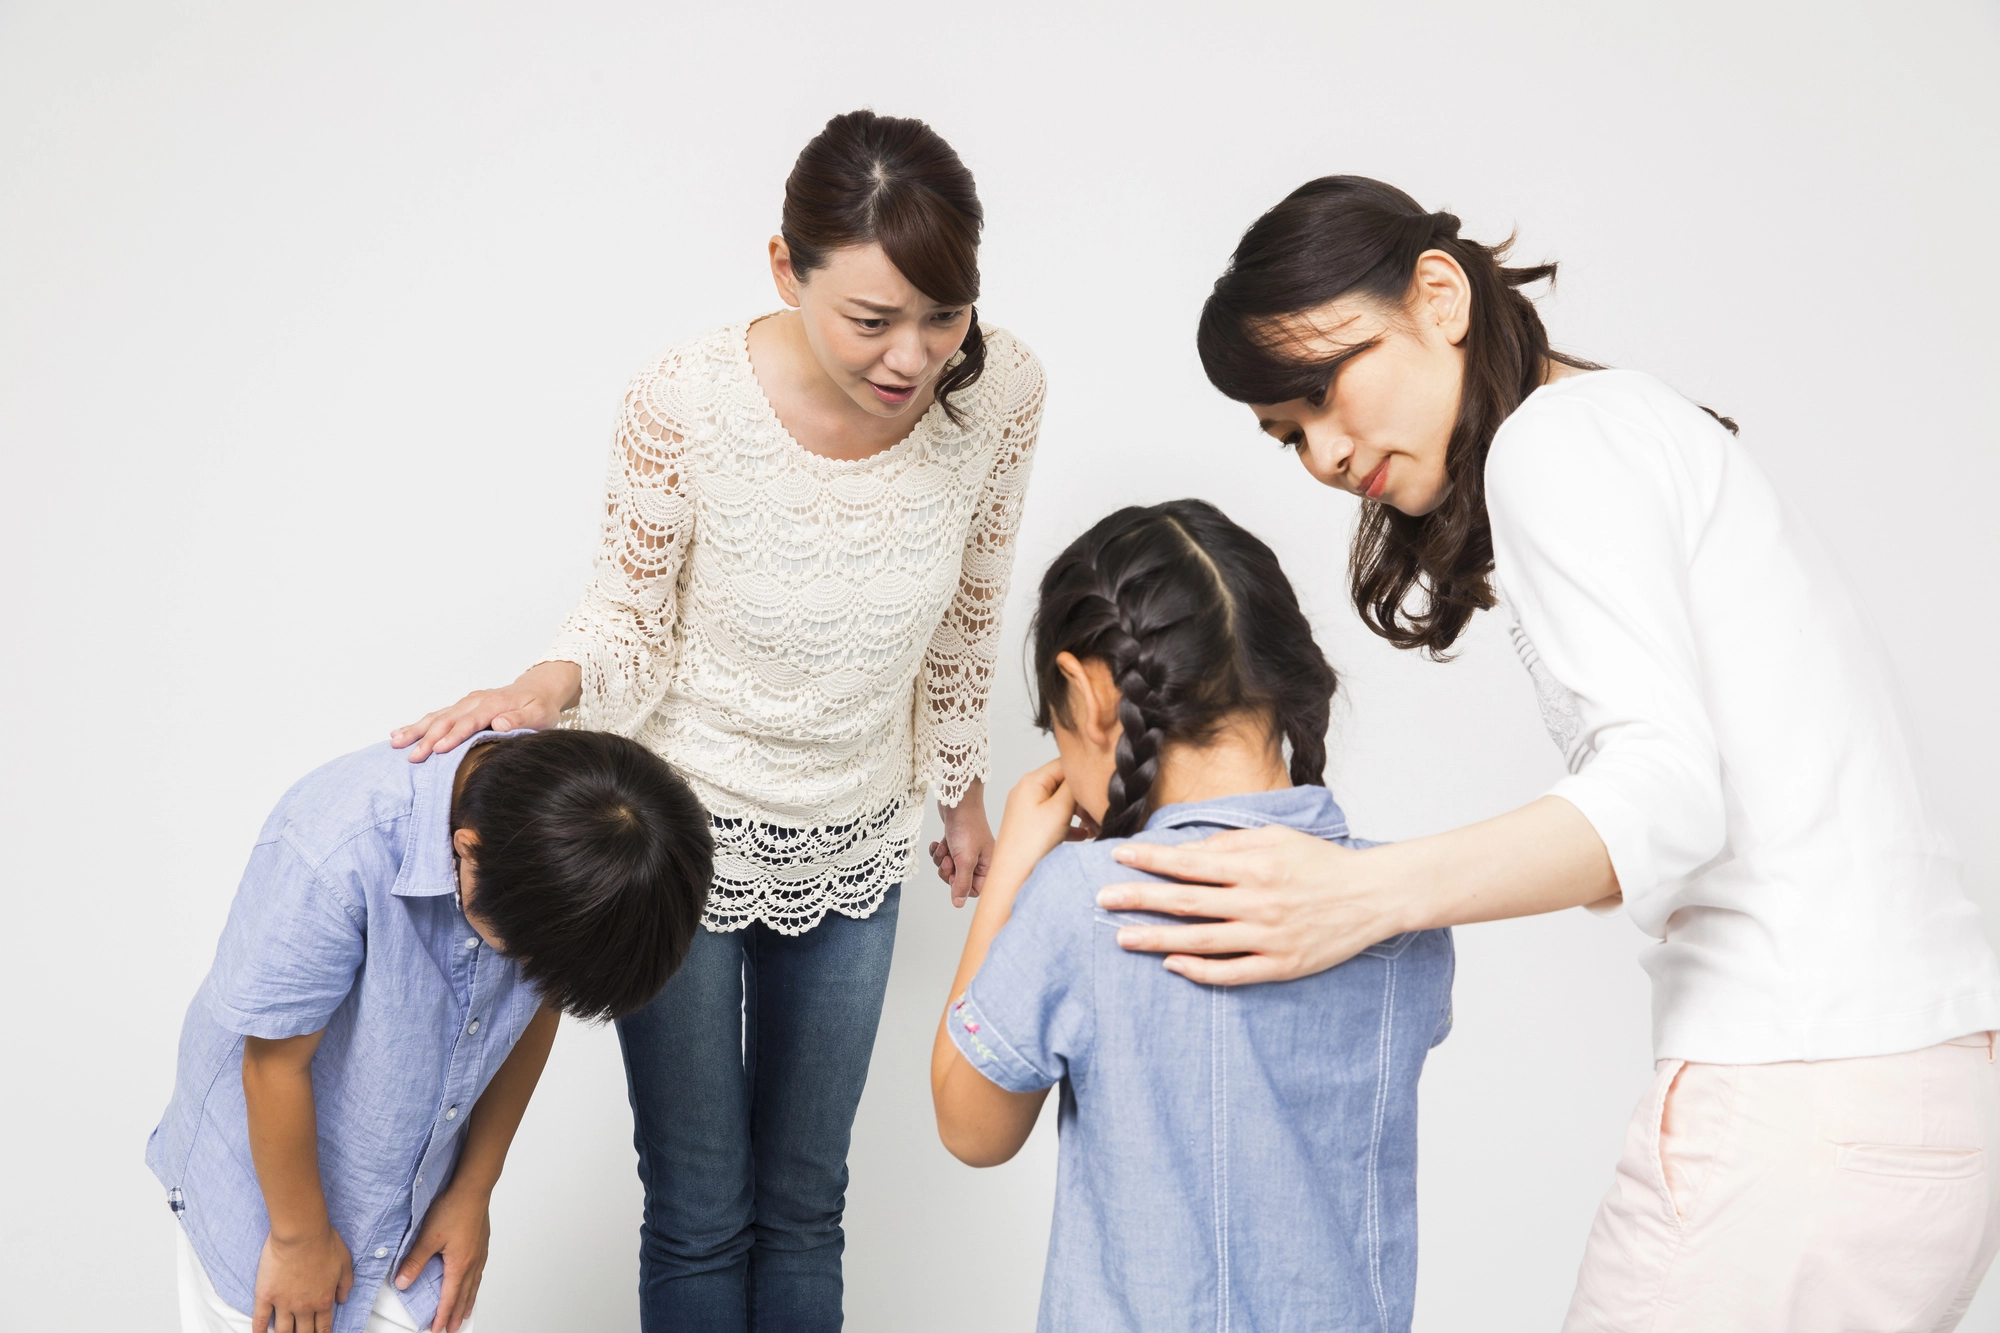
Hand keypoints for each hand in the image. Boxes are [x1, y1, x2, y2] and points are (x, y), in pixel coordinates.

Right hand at [252, 1224, 352, 1332]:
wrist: (301, 1233)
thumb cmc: (324, 1243)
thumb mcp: (345, 1262)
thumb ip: (345, 1284)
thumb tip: (342, 1299)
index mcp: (323, 1300)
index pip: (324, 1328)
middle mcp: (304, 1307)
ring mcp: (283, 1303)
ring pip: (283, 1331)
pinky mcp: (265, 1296)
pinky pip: (260, 1320)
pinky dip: (260, 1331)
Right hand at [389, 661, 578, 761]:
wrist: (538, 690)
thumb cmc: (540, 706)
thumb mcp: (539, 715)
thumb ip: (520, 720)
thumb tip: (499, 723)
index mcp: (493, 704)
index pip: (469, 722)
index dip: (453, 736)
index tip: (437, 750)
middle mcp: (475, 701)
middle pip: (447, 720)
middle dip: (427, 738)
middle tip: (412, 757)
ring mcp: (466, 703)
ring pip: (436, 716)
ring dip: (416, 730)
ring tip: (396, 742)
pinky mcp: (461, 707)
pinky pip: (437, 715)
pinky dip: (418, 724)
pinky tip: (400, 733)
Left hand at [394, 1183, 491, 1332]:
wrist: (473, 1188)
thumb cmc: (453, 1208)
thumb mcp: (428, 1237)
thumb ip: (414, 1262)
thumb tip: (403, 1283)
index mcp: (459, 1264)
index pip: (450, 1297)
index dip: (443, 1315)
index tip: (438, 1329)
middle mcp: (473, 1261)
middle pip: (465, 1295)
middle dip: (457, 1314)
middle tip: (454, 1328)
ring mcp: (479, 1252)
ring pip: (474, 1284)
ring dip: (469, 1301)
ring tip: (466, 1312)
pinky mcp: (482, 1242)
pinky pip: (480, 1271)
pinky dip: (475, 1284)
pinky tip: (474, 1280)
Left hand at [930, 779, 993, 908]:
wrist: (957, 799)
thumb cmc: (966, 826)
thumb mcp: (965, 859)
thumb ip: (961, 883)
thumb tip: (958, 904)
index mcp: (988, 865)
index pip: (975, 890)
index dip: (961, 886)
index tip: (955, 876)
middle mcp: (979, 859)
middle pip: (959, 880)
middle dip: (949, 872)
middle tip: (949, 859)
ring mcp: (967, 850)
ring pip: (949, 868)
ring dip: (942, 860)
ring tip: (944, 847)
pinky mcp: (956, 842)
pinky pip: (943, 855)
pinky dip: (938, 850)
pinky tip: (938, 842)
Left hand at [995, 759, 1094, 871]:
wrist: (1013, 875)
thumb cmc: (1031, 844)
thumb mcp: (1060, 809)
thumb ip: (1075, 786)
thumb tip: (1084, 772)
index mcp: (1032, 780)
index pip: (1064, 764)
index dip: (1083, 774)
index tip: (1098, 788)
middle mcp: (1027, 791)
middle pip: (1063, 784)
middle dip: (1082, 797)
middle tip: (1096, 813)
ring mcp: (1027, 808)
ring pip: (1061, 802)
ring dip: (1079, 813)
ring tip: (1093, 826)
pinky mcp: (1030, 825)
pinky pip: (1054, 818)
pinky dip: (1070, 824)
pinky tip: (1084, 835)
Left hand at [1097, 824, 1401, 985]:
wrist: (1371, 895)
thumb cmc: (1320, 862)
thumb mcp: (1276, 837)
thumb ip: (1229, 845)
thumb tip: (1185, 852)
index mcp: (1255, 865)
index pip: (1190, 862)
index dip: (1151, 860)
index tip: (1118, 858)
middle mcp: (1258, 901)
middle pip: (1186, 902)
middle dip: (1140, 899)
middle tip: (1103, 899)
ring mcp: (1268, 936)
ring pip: (1200, 941)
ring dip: (1157, 939)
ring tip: (1123, 937)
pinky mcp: (1279, 965)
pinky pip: (1231, 973)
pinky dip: (1199, 971)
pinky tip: (1171, 964)